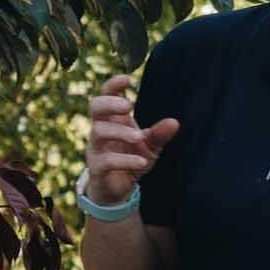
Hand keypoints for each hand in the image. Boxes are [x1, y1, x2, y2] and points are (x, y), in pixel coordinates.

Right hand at [84, 74, 178, 204]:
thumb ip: (159, 134)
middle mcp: (100, 130)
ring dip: (120, 132)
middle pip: (95, 107)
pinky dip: (125, 160)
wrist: (118, 190)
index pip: (106, 95)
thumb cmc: (132, 159)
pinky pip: (106, 160)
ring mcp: (96, 149)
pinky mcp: (96, 168)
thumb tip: (175, 122)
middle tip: (129, 106)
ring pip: (99, 131)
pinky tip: (141, 161)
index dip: (113, 85)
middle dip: (110, 103)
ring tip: (140, 137)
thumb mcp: (150, 147)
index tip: (127, 79)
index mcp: (113, 119)